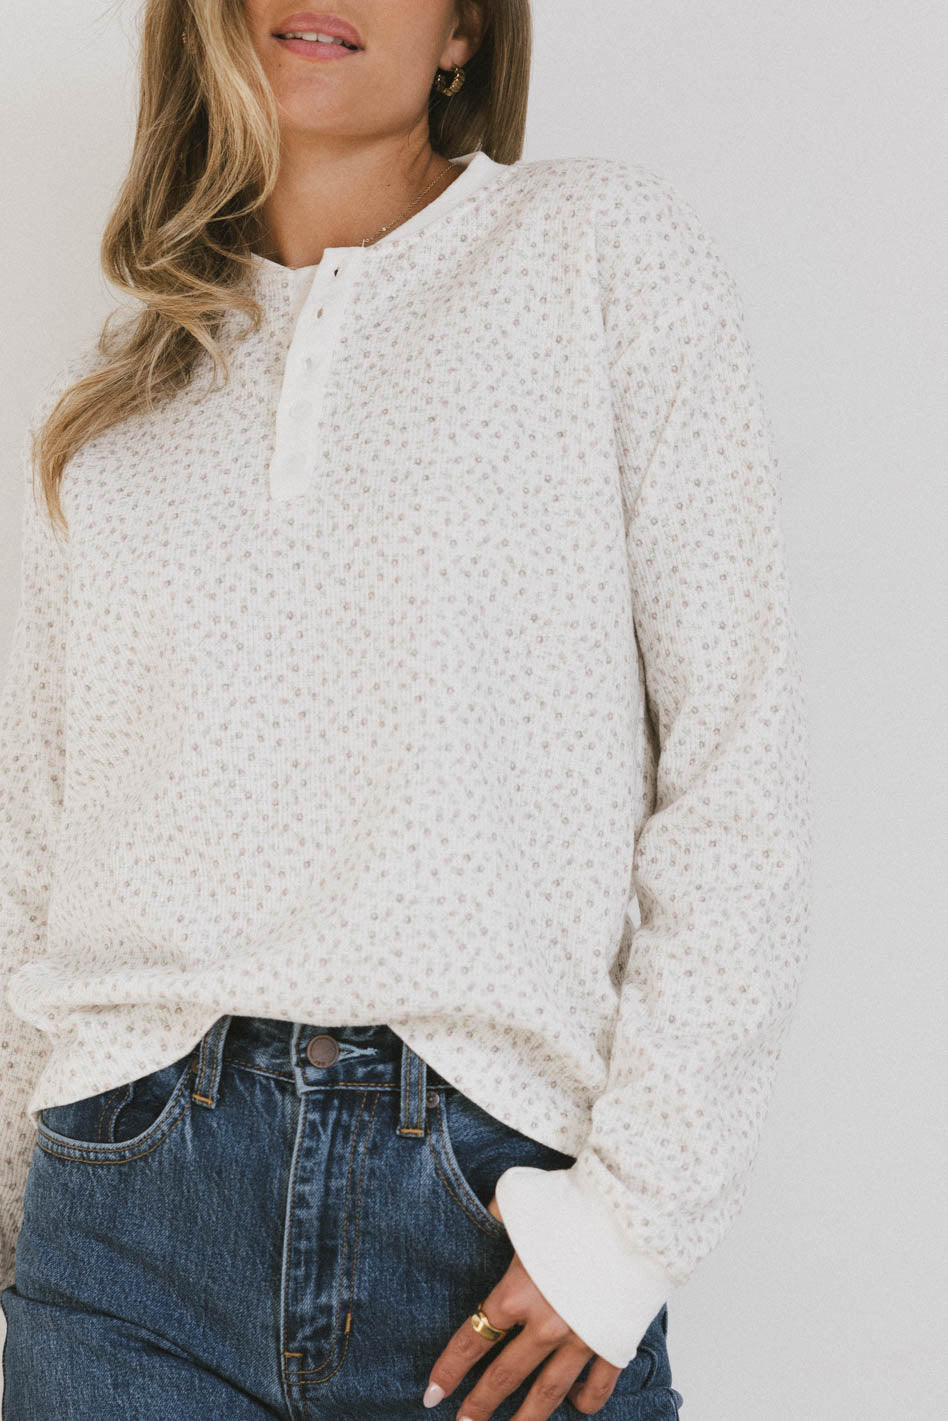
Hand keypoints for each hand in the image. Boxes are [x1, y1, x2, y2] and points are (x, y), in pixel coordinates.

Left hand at [422, 1193, 622, 1417]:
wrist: (635, 1209)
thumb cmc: (574, 1199)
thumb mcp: (518, 1200)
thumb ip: (494, 1217)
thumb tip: (482, 1220)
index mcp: (516, 1293)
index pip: (472, 1341)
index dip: (449, 1370)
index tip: (432, 1392)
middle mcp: (545, 1326)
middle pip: (504, 1377)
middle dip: (479, 1405)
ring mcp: (582, 1339)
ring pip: (547, 1394)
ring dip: (526, 1419)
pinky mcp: (614, 1341)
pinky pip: (598, 1386)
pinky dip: (585, 1400)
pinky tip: (574, 1405)